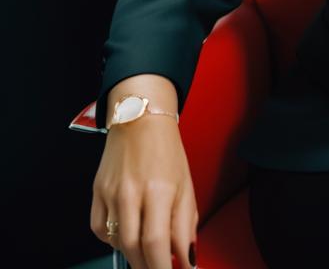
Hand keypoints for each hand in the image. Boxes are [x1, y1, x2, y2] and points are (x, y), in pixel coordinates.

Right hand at [91, 116, 197, 268]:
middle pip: (134, 248)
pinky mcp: (96, 193)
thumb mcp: (186, 185)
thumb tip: (187, 258)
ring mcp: (110, 194)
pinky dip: (113, 240)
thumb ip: (186, 224)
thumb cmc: (166, 151)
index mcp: (160, 189)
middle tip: (159, 268)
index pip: (156, 243)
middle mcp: (132, 193)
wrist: (140, 119)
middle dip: (148, 266)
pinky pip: (99, 231)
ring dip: (133, 255)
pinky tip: (127, 234)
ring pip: (117, 243)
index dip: (162, 268)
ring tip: (147, 253)